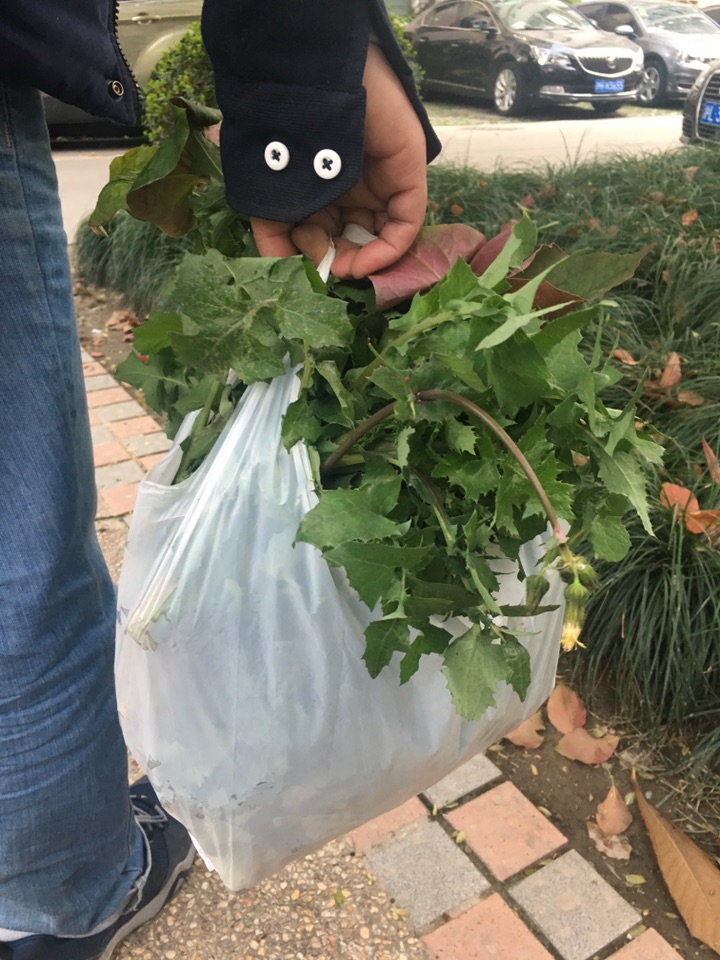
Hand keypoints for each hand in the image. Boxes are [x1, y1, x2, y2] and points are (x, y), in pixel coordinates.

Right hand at [251, 43, 428, 278]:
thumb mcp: (269, 195)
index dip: (316, 258)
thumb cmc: (280, 134)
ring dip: (361, 262)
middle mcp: (355, 188)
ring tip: (340, 269)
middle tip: (323, 271)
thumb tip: (283, 272)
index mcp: (325, 187)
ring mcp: (383, 184)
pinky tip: (360, 264)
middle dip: (337, 261)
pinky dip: (385, 253)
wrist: (306, 85)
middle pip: (354, 240)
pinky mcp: (406, 179)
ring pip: (381, 239)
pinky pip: (405, 226)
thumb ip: (274, 237)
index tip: (302, 271)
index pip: (327, 235)